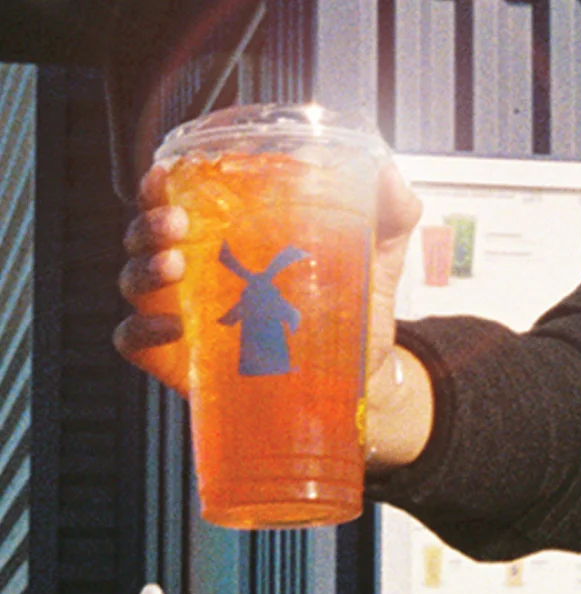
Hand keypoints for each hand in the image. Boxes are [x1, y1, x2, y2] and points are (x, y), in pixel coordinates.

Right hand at [113, 161, 425, 419]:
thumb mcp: (378, 253)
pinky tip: (175, 326)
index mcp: (230, 234)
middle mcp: (199, 270)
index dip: (162, 180)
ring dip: (144, 268)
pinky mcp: (182, 360)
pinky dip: (142, 330)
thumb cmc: (357, 307)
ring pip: (134, 281)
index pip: (178, 196)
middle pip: (146, 234)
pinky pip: (136, 341)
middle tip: (177, 224)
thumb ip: (390, 209)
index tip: (169, 171)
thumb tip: (386, 173)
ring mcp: (186, 315)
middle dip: (149, 222)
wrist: (364, 378)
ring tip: (175, 268)